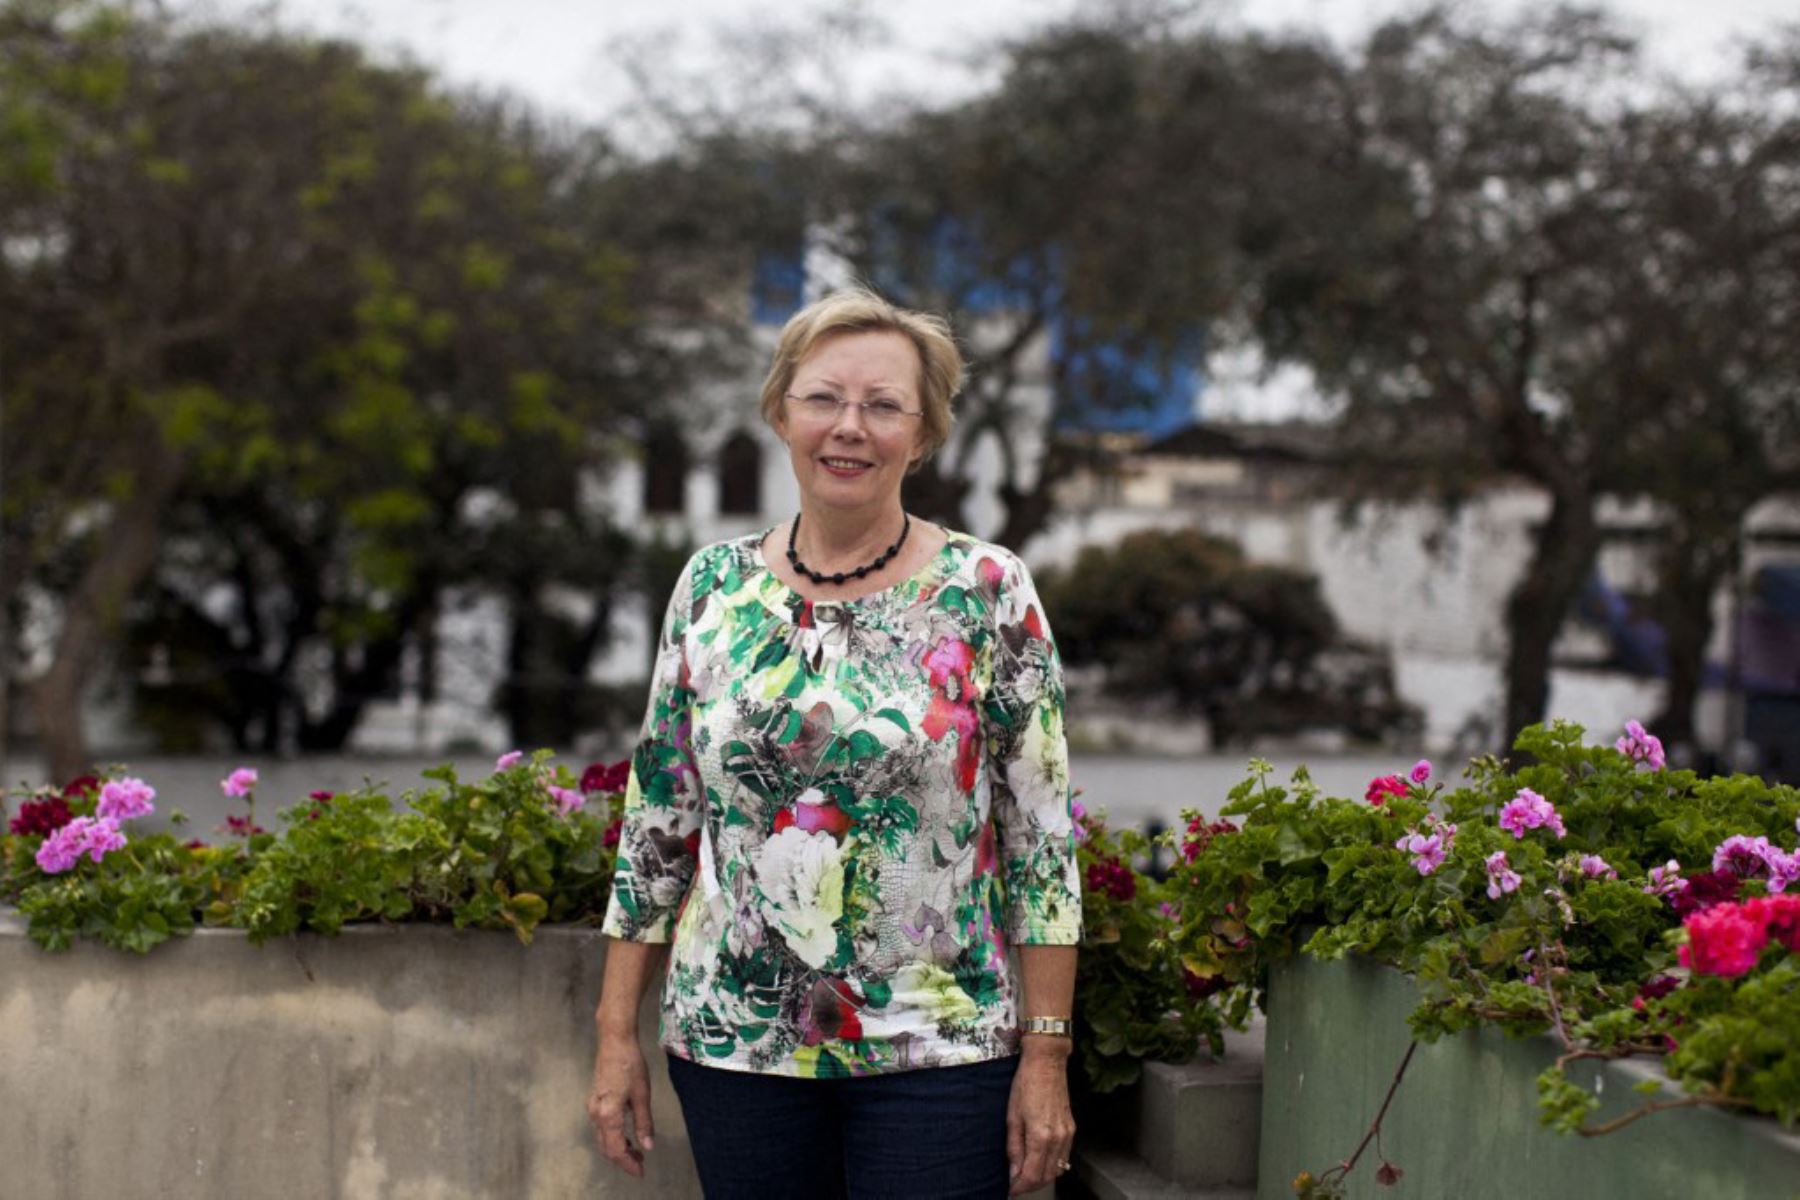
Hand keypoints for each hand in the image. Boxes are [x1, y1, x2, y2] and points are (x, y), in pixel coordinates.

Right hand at [587, 1032, 655, 1176]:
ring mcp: (592, 1108)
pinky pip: (601, 1128)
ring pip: (602, 1139)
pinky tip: (626, 1136)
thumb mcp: (642, 1095)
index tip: (641, 1171)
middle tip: (641, 1164)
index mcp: (608, 1115)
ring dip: (618, 1149)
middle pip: (606, 1148)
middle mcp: (595, 1114)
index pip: (616, 1149)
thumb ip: (644, 1122)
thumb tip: (648, 1145)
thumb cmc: (630, 1065)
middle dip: (623, 1159)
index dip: (628, 1163)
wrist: (614, 1042)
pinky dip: (613, 1137)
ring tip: (637, 1152)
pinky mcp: (594, 1101)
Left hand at [1006, 1043, 1075, 1194]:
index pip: (1033, 1175)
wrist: (1047, 1063)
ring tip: (1026, 1174)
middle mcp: (1058, 1138)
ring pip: (1058, 1169)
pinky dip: (1052, 1165)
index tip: (1010, 1189)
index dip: (1020, 1187)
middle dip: (1031, 1185)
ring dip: (1042, 1177)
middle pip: (1047, 1176)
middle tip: (1016, 1184)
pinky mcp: (1071, 1128)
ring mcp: (1068, 1134)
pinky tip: (1040, 1161)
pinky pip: (1064, 1157)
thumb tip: (1014, 1172)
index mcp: (1041, 1136)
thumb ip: (1014, 1148)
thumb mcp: (1012, 1117)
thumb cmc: (1025, 1084)